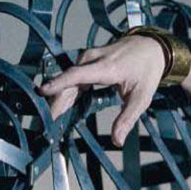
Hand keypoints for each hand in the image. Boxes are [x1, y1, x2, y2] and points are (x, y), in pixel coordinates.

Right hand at [38, 34, 168, 145]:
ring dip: (58, 99)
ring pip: (68, 81)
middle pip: (68, 82)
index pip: (76, 75)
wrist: (148, 48)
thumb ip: (127, 119)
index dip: (58, 84)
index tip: (42, 92)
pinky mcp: (86, 62)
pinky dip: (65, 93)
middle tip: (46, 123)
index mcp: (105, 67)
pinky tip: (60, 109)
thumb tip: (117, 141)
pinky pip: (72, 79)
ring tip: (50, 120)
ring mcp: (87, 59)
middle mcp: (91, 60)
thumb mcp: (141, 98)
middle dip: (55, 102)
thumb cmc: (145, 72)